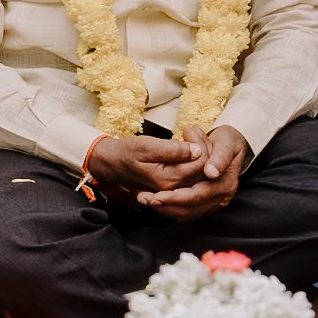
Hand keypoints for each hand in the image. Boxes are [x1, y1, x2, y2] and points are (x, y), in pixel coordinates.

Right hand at [84, 134, 204, 198]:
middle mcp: (174, 187)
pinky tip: (189, 146)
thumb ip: (172, 150)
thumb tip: (196, 150)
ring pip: (201, 172)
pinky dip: (195, 158)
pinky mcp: (174, 184)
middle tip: (192, 130)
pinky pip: (193, 173)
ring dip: (201, 152)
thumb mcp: (147, 146)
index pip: (200, 164)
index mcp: (168, 179)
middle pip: (204, 170)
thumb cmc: (128, 152)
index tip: (189, 130)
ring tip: (191, 135)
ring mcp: (174, 188)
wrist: (113, 163)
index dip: (201, 144)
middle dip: (204, 147)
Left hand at [135, 125, 247, 220]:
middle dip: (165, 205)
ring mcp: (212, 202)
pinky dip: (168, 208)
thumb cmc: (228, 141)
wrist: (231, 146)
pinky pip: (184, 211)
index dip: (176, 198)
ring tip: (144, 200)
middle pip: (189, 209)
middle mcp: (219, 198)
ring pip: (185, 213)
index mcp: (225, 184)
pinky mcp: (204, 203)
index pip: (197, 196)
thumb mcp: (226, 142)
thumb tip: (211, 172)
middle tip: (144, 199)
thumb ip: (219, 157)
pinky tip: (153, 200)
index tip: (157, 196)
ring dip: (164, 208)